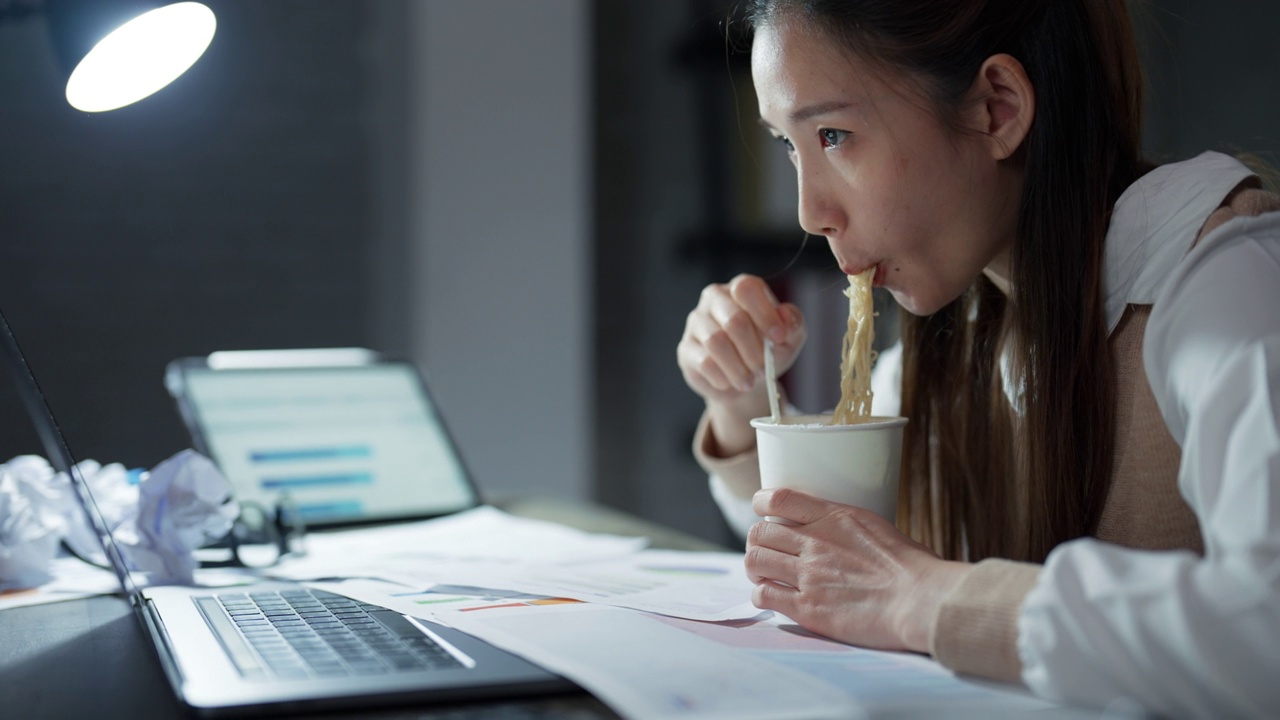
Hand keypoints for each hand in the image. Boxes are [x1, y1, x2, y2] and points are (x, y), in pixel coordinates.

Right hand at [677, 275, 805, 452]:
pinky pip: (704, 363)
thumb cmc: (768, 351)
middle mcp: (714, 298)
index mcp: (741, 289)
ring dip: (739, 368)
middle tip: (762, 368)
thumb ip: (793, 322)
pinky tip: (730, 382)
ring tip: (749, 381)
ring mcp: (696, 322)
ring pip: (716, 342)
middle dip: (754, 351)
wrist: (747, 381)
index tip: (779, 338)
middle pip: (734, 320)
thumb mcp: (790, 337)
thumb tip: (784, 316)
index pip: (747, 289)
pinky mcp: (686, 349)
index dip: (765, 314)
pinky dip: (723, 378)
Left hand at [746, 487, 970, 653]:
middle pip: (759, 532)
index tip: (762, 512)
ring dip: (754, 567)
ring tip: (763, 573)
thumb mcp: (875, 527)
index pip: (778, 498)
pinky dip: (761, 594)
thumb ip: (845, 525)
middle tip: (765, 551)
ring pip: (755, 561)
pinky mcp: (808, 608)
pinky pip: (764, 594)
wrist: (921, 601)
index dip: (761, 503)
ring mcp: (809, 576)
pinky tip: (771, 596)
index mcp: (834, 517)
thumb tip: (833, 529)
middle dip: (757, 541)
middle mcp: (815, 543)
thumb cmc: (911, 566)